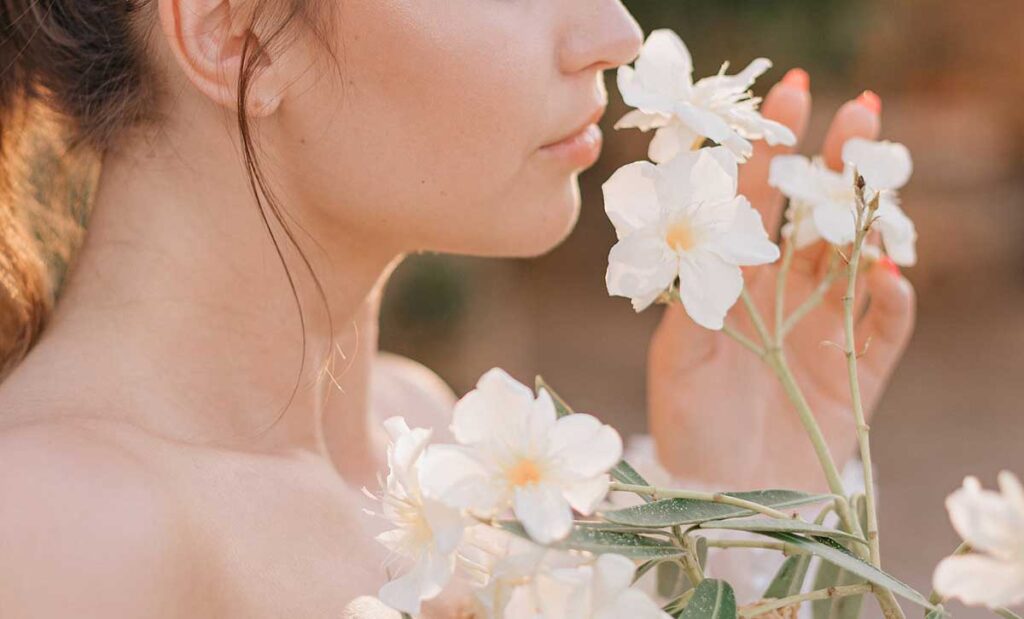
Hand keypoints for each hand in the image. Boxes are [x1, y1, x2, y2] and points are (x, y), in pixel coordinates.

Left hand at [647, 74, 915, 491]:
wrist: (725, 499)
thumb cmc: (688, 426)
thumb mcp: (675, 361)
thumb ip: (691, 302)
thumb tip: (707, 242)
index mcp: (735, 281)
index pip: (758, 203)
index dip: (775, 149)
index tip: (793, 92)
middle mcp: (783, 296)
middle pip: (818, 217)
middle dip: (838, 165)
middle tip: (864, 111)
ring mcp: (824, 330)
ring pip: (858, 260)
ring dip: (875, 221)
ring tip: (883, 184)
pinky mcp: (858, 371)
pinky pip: (887, 328)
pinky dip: (893, 304)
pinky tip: (890, 279)